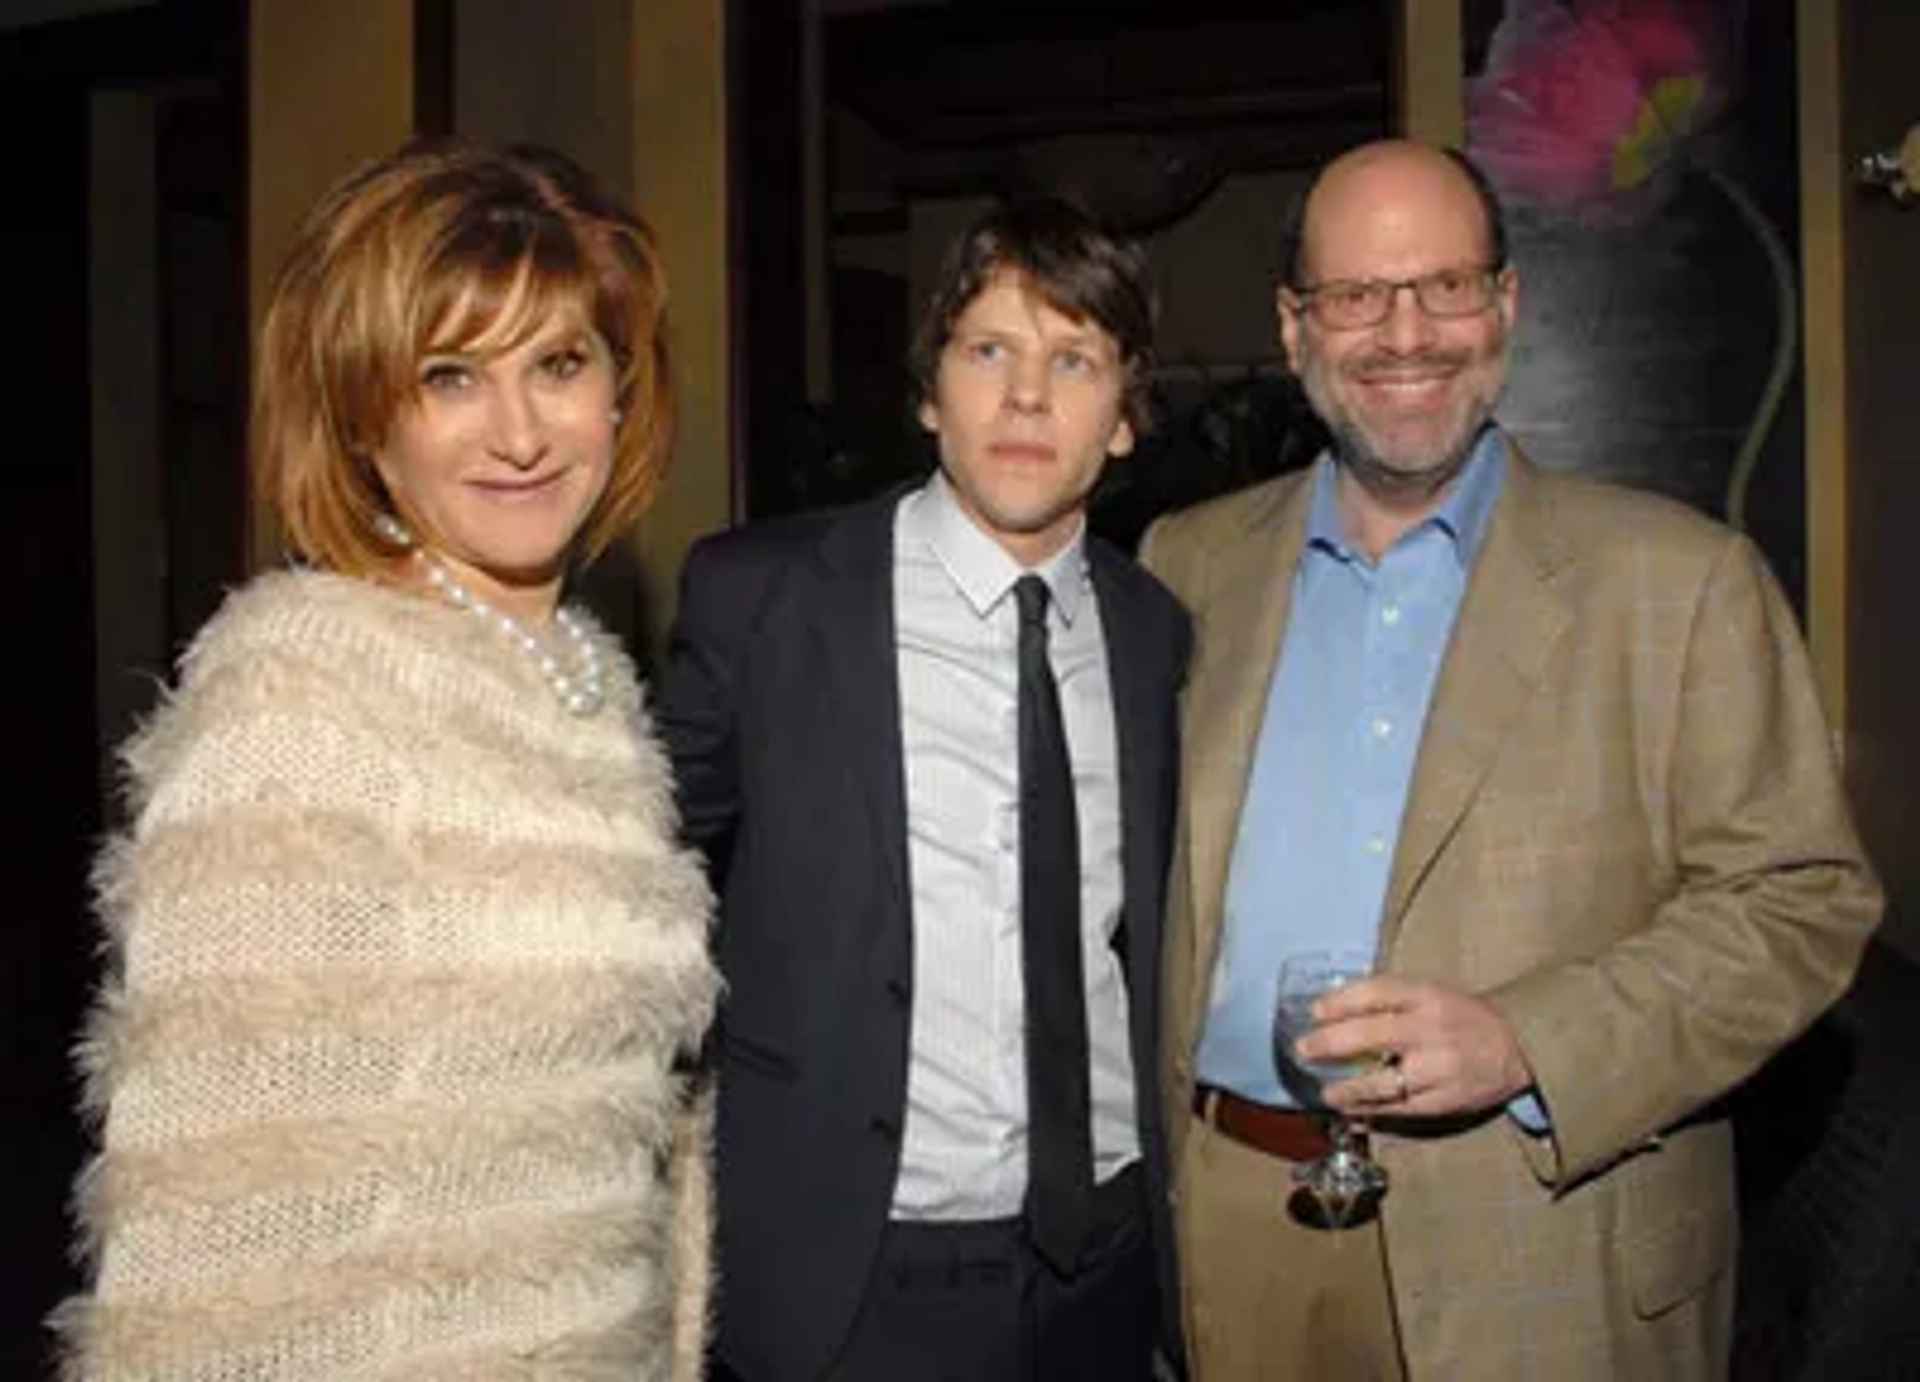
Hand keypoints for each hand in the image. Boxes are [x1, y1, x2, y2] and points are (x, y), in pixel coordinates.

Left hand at [1293, 976, 1534, 1118]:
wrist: (1517, 1046)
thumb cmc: (1462, 1017)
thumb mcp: (1431, 994)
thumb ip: (1390, 1000)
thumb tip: (1333, 1010)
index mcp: (1428, 997)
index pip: (1376, 992)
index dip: (1340, 1001)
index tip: (1314, 1011)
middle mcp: (1431, 1030)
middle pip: (1372, 1034)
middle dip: (1331, 1043)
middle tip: (1304, 1049)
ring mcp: (1438, 1068)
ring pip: (1383, 1082)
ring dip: (1348, 1089)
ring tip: (1326, 1093)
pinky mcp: (1444, 1100)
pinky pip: (1400, 1109)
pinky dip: (1372, 1112)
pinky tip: (1353, 1112)